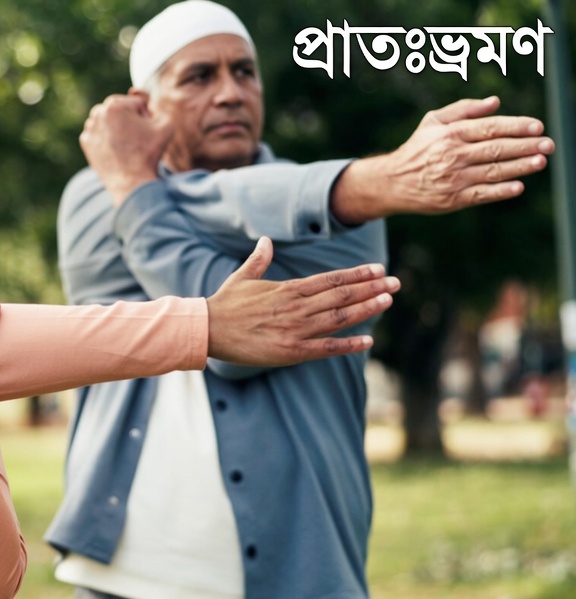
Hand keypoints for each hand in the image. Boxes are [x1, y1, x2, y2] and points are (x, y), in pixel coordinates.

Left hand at [79, 94, 172, 205]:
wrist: (131, 182)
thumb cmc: (149, 153)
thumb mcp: (165, 124)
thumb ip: (156, 109)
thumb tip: (141, 107)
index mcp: (115, 104)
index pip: (137, 104)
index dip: (146, 118)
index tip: (146, 132)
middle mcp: (98, 113)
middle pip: (121, 110)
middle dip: (129, 120)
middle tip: (137, 139)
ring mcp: (90, 128)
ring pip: (108, 121)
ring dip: (117, 128)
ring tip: (127, 144)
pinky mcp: (86, 142)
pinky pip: (100, 134)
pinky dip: (107, 139)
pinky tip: (116, 150)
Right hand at [205, 238, 399, 365]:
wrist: (208, 329)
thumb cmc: (224, 303)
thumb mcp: (242, 277)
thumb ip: (259, 259)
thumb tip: (266, 240)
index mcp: (288, 289)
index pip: (331, 279)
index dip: (357, 274)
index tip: (378, 269)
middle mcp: (296, 307)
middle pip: (341, 295)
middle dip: (371, 288)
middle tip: (396, 283)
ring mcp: (295, 329)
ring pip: (339, 317)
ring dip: (366, 309)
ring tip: (387, 301)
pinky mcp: (290, 350)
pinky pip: (326, 347)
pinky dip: (348, 344)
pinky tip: (368, 341)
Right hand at [332, 97, 551, 224]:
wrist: (392, 182)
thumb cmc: (418, 148)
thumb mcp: (433, 122)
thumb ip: (464, 110)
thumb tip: (495, 102)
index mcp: (450, 133)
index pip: (490, 128)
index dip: (516, 126)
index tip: (538, 126)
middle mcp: (452, 155)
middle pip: (496, 149)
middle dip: (525, 146)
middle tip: (548, 144)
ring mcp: (453, 178)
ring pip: (493, 171)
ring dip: (519, 167)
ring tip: (540, 162)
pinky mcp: (452, 199)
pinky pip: (481, 194)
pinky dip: (500, 191)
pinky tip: (518, 186)